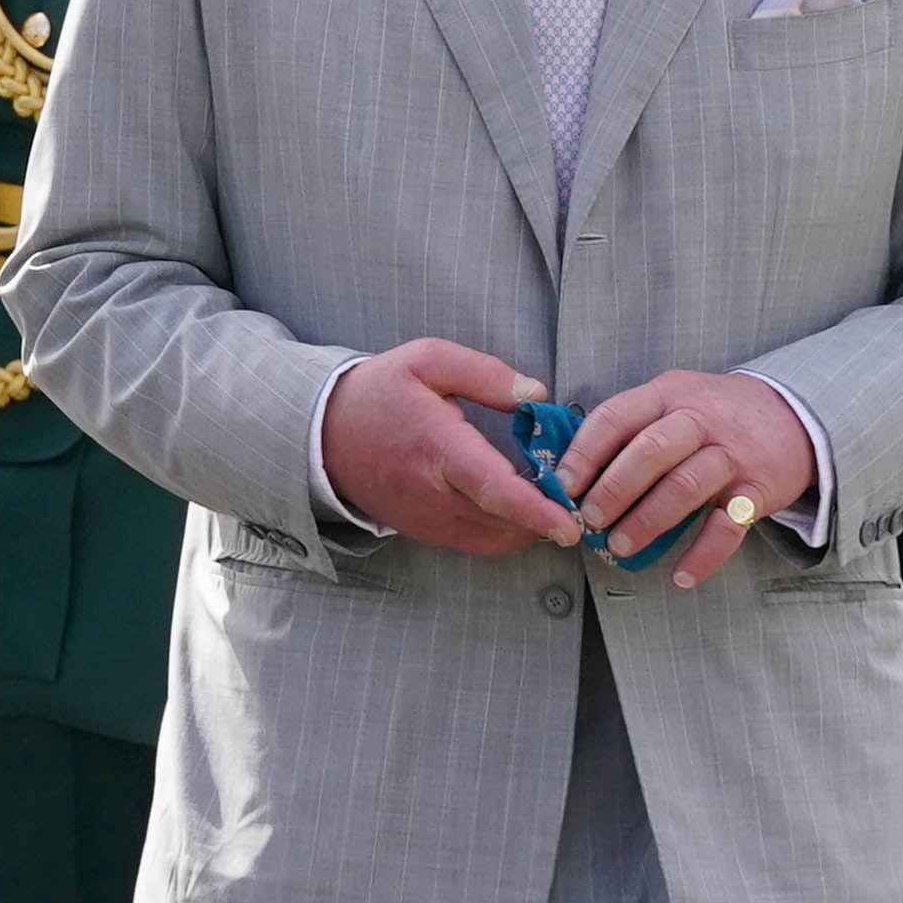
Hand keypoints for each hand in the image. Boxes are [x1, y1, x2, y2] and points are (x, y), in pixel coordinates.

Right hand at [322, 338, 581, 556]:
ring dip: (528, 529)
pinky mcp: (424, 531)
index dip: (536, 510)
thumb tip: (536, 393)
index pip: (494, 488)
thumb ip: (486, 374)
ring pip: (492, 539)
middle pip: (502, 521)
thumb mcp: (427, 360)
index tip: (571, 523)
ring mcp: (426, 518)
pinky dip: (505, 534)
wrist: (323, 434)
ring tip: (554, 504)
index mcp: (437, 447)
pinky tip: (522, 512)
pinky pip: (474, 543)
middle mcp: (432, 493)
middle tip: (579, 501)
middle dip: (546, 519)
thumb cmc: (379, 392)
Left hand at [558, 370, 817, 587]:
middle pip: (652, 450)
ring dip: (648, 520)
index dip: (586, 452)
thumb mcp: (674, 400)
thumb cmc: (715, 415)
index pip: (618, 416)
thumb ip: (632, 429)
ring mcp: (732, 455)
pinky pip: (729, 527)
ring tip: (619, 547)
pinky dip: (703, 555)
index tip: (563, 485)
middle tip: (590, 520)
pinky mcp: (759, 489)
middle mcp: (701, 419)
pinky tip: (680, 577)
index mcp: (669, 395)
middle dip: (615, 488)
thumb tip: (573, 474)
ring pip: (686, 485)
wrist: (794, 415)